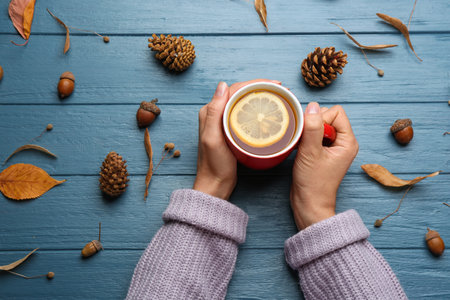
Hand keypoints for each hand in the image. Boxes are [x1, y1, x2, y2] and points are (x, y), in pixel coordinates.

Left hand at [194, 79, 280, 199]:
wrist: (215, 184)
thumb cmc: (214, 164)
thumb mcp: (213, 138)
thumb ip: (215, 112)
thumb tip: (222, 85)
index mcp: (209, 112)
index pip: (234, 89)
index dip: (254, 84)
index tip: (273, 84)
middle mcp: (215, 114)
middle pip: (240, 93)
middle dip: (260, 88)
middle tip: (280, 89)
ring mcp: (223, 122)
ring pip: (243, 102)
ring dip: (260, 96)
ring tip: (278, 96)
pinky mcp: (231, 131)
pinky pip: (245, 114)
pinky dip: (257, 109)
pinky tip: (268, 112)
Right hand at [290, 103, 358, 229]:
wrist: (309, 204)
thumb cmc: (313, 183)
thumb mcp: (311, 153)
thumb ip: (312, 128)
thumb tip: (312, 106)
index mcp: (348, 141)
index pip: (336, 112)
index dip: (321, 119)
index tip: (312, 136)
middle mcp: (343, 142)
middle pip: (327, 116)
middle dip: (313, 125)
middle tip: (307, 143)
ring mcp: (333, 147)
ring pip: (318, 125)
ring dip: (307, 132)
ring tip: (303, 148)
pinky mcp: (322, 151)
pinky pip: (313, 134)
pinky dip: (305, 138)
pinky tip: (300, 150)